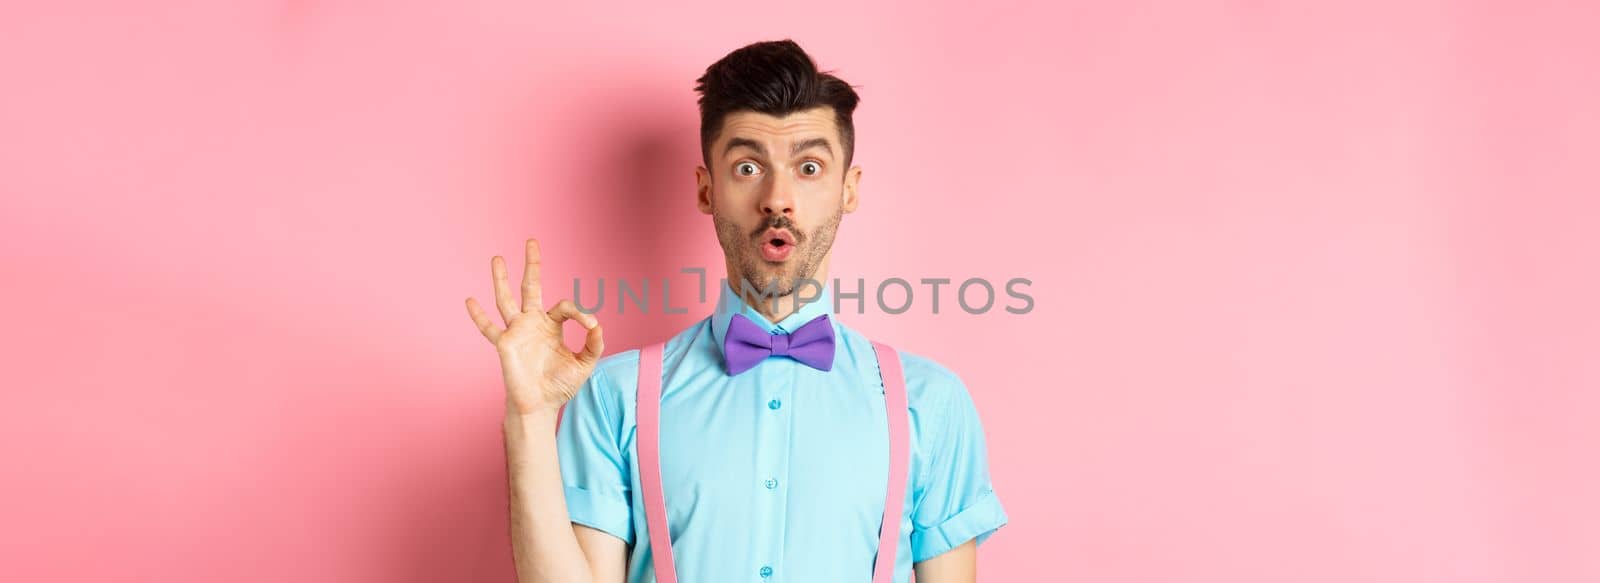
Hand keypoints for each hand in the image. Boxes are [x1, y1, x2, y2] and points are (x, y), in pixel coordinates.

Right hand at [466, 238, 604, 414]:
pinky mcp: (505, 344)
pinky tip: (470, 300)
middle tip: (532, 242)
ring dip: (502, 279)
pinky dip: (479, 316)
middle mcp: (532, 323)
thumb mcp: (584, 364)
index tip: (590, 325)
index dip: (580, 312)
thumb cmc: (560, 385)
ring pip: (506, 300)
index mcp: (552, 325)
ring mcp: (517, 331)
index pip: (565, 307)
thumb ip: (593, 345)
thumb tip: (598, 325)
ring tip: (497, 258)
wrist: (541, 405)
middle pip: (531, 287)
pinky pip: (489, 329)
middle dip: (532, 266)